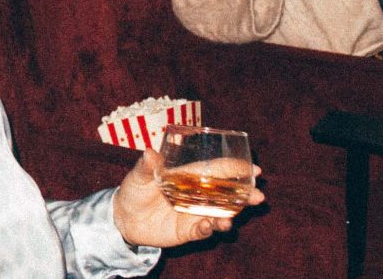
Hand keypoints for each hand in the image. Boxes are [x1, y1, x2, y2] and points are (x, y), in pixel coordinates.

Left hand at [112, 147, 261, 247]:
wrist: (123, 217)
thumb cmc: (134, 191)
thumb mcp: (138, 176)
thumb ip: (146, 166)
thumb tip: (150, 152)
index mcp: (189, 178)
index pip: (217, 172)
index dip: (236, 170)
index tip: (255, 170)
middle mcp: (197, 197)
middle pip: (226, 196)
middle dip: (244, 197)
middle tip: (258, 197)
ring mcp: (194, 214)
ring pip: (219, 216)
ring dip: (228, 217)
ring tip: (230, 219)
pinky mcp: (187, 231)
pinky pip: (202, 231)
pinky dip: (207, 229)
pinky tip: (208, 226)